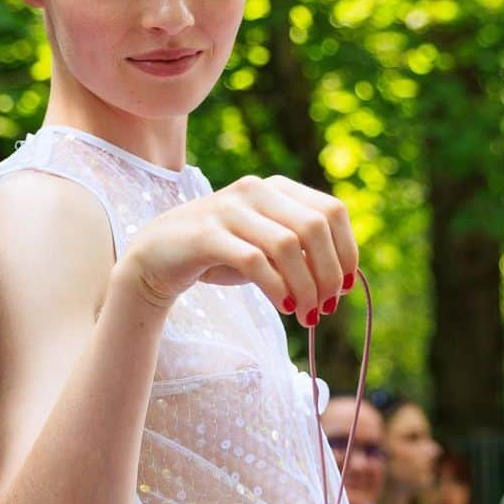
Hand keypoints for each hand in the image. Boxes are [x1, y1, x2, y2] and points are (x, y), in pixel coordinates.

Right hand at [118, 174, 357, 325]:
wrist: (156, 258)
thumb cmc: (218, 256)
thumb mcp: (265, 249)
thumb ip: (299, 253)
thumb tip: (343, 280)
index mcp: (277, 187)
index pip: (332, 211)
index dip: (346, 251)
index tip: (345, 288)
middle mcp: (256, 190)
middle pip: (315, 227)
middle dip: (328, 274)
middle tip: (325, 308)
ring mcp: (229, 209)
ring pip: (288, 245)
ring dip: (306, 286)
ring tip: (306, 315)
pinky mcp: (206, 235)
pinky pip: (255, 261)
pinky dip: (277, 287)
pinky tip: (284, 307)